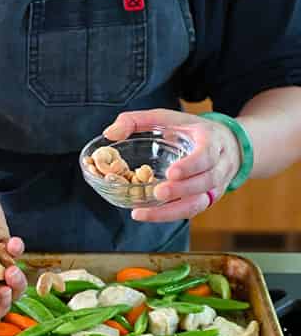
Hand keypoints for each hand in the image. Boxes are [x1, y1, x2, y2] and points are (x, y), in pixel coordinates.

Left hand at [102, 109, 241, 224]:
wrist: (225, 144)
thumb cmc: (190, 131)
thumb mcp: (168, 118)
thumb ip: (138, 121)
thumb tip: (110, 133)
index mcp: (211, 140)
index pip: (207, 154)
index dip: (191, 165)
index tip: (171, 173)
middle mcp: (218, 165)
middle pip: (205, 181)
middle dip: (182, 190)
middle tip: (158, 193)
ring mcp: (214, 185)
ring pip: (198, 202)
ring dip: (172, 211)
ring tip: (143, 212)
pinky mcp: (206, 200)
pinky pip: (191, 212)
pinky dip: (169, 216)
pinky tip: (147, 215)